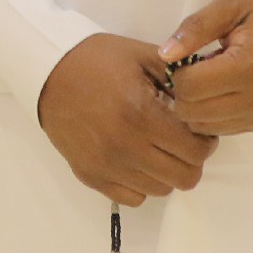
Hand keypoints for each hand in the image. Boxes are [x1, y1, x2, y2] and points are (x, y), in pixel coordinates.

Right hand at [37, 33, 218, 205]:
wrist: (47, 71)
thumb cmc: (96, 60)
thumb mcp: (140, 55)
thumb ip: (178, 74)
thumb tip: (205, 96)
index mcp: (140, 114)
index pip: (195, 150)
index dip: (206, 141)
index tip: (198, 130)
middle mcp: (124, 146)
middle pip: (184, 177)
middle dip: (191, 160)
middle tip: (182, 141)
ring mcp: (106, 165)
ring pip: (160, 190)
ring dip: (167, 172)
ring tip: (158, 148)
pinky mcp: (91, 176)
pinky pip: (133, 198)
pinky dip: (141, 183)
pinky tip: (136, 159)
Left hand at [160, 0, 252, 133]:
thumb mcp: (231, 3)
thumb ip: (195, 28)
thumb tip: (164, 55)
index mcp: (249, 66)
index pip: (189, 88)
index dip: (177, 71)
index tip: (185, 53)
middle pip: (193, 114)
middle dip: (182, 91)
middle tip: (192, 64)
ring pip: (205, 127)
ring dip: (195, 105)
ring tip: (206, 75)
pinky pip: (224, 128)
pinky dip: (211, 113)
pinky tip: (219, 87)